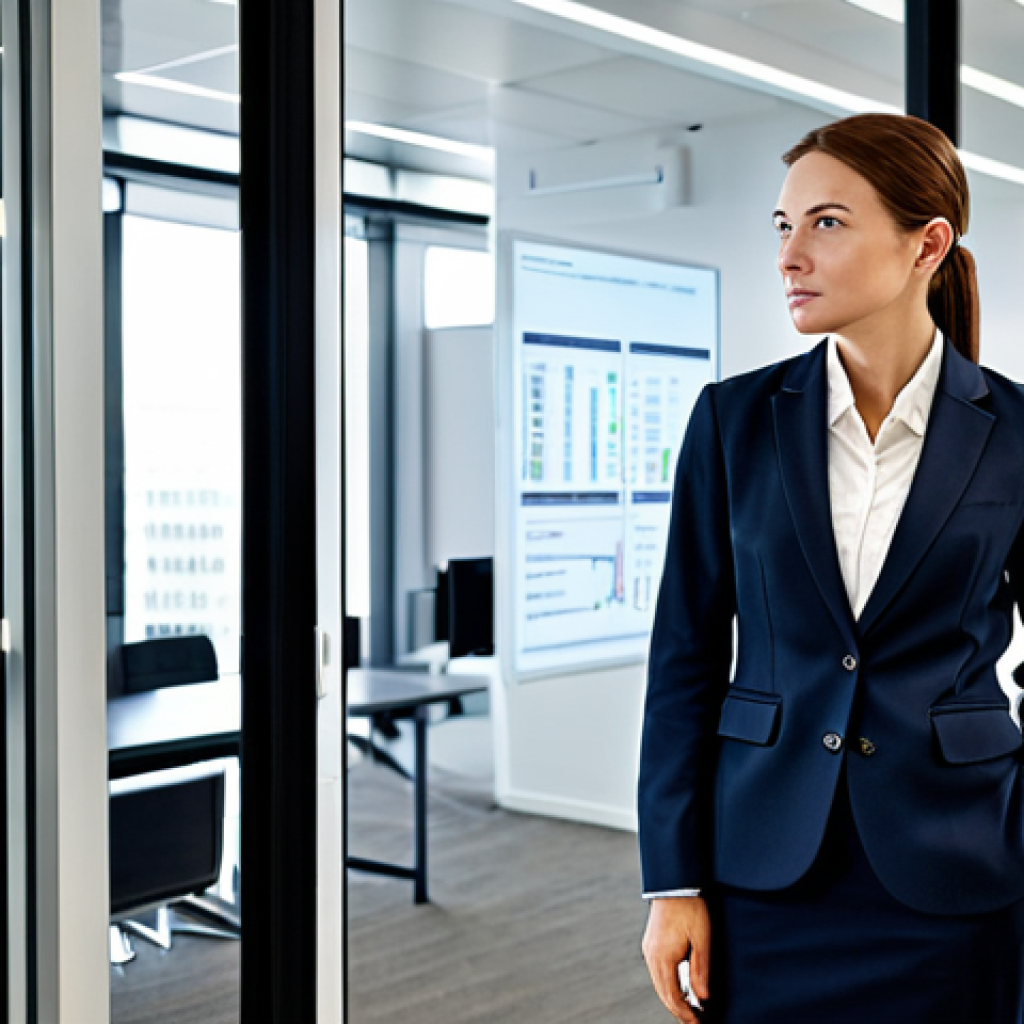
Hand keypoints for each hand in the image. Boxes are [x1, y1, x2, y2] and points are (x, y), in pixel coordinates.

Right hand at [641, 896, 710, 1021]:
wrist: (674, 882)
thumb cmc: (690, 907)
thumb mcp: (702, 939)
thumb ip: (700, 969)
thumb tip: (702, 997)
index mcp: (663, 957)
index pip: (673, 996)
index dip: (685, 1014)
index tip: (697, 1023)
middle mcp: (652, 955)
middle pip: (663, 993)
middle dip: (678, 1011)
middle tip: (693, 1022)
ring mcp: (649, 949)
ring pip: (658, 984)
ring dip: (672, 999)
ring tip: (688, 1009)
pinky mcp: (651, 943)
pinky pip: (656, 972)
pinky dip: (667, 985)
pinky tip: (678, 987)